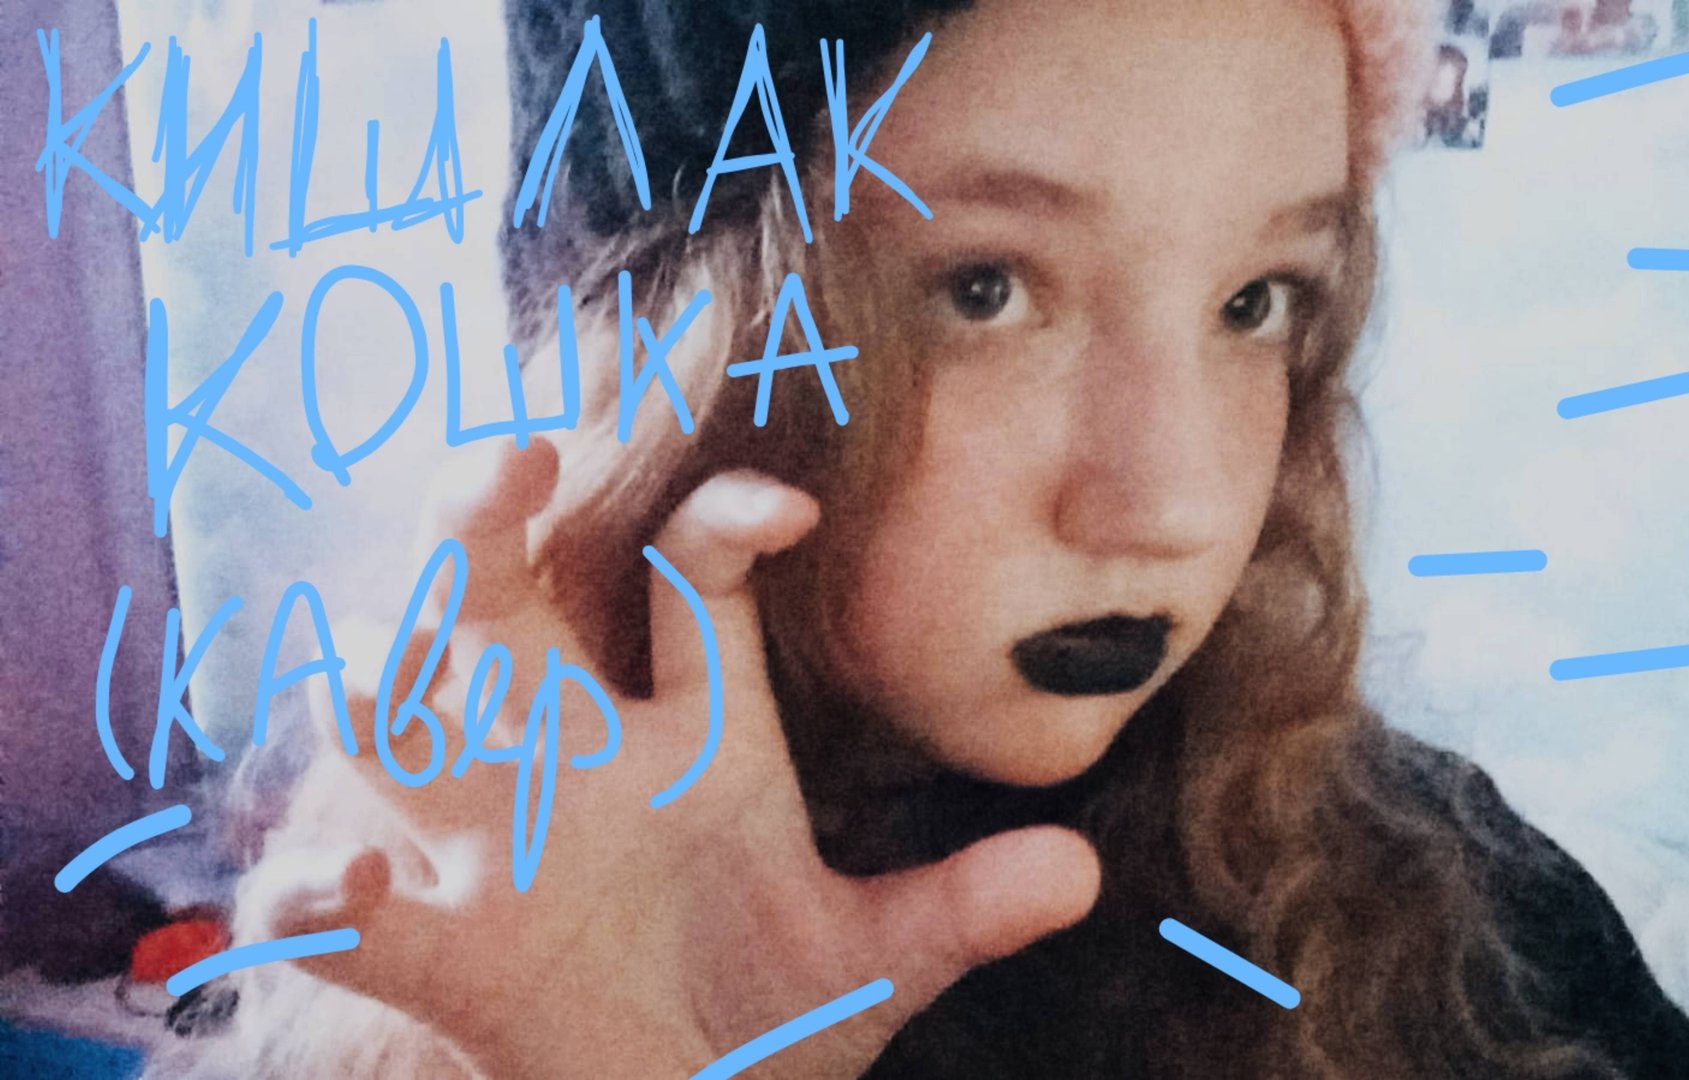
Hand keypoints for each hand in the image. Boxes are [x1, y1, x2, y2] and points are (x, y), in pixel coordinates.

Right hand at [260, 438, 1101, 1078]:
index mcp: (694, 732)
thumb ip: (957, 912)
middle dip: (486, 517)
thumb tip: (1083, 868)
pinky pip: (341, 908)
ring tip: (395, 656)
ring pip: (400, 711)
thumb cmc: (771, 1014)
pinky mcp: (436, 946)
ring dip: (383, 665)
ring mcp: (492, 841)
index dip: (723, 524)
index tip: (789, 510)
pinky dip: (313, 897)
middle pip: (502, 591)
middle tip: (510, 460)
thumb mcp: (871, 962)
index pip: (687, 576)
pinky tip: (334, 889)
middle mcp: (575, 753)